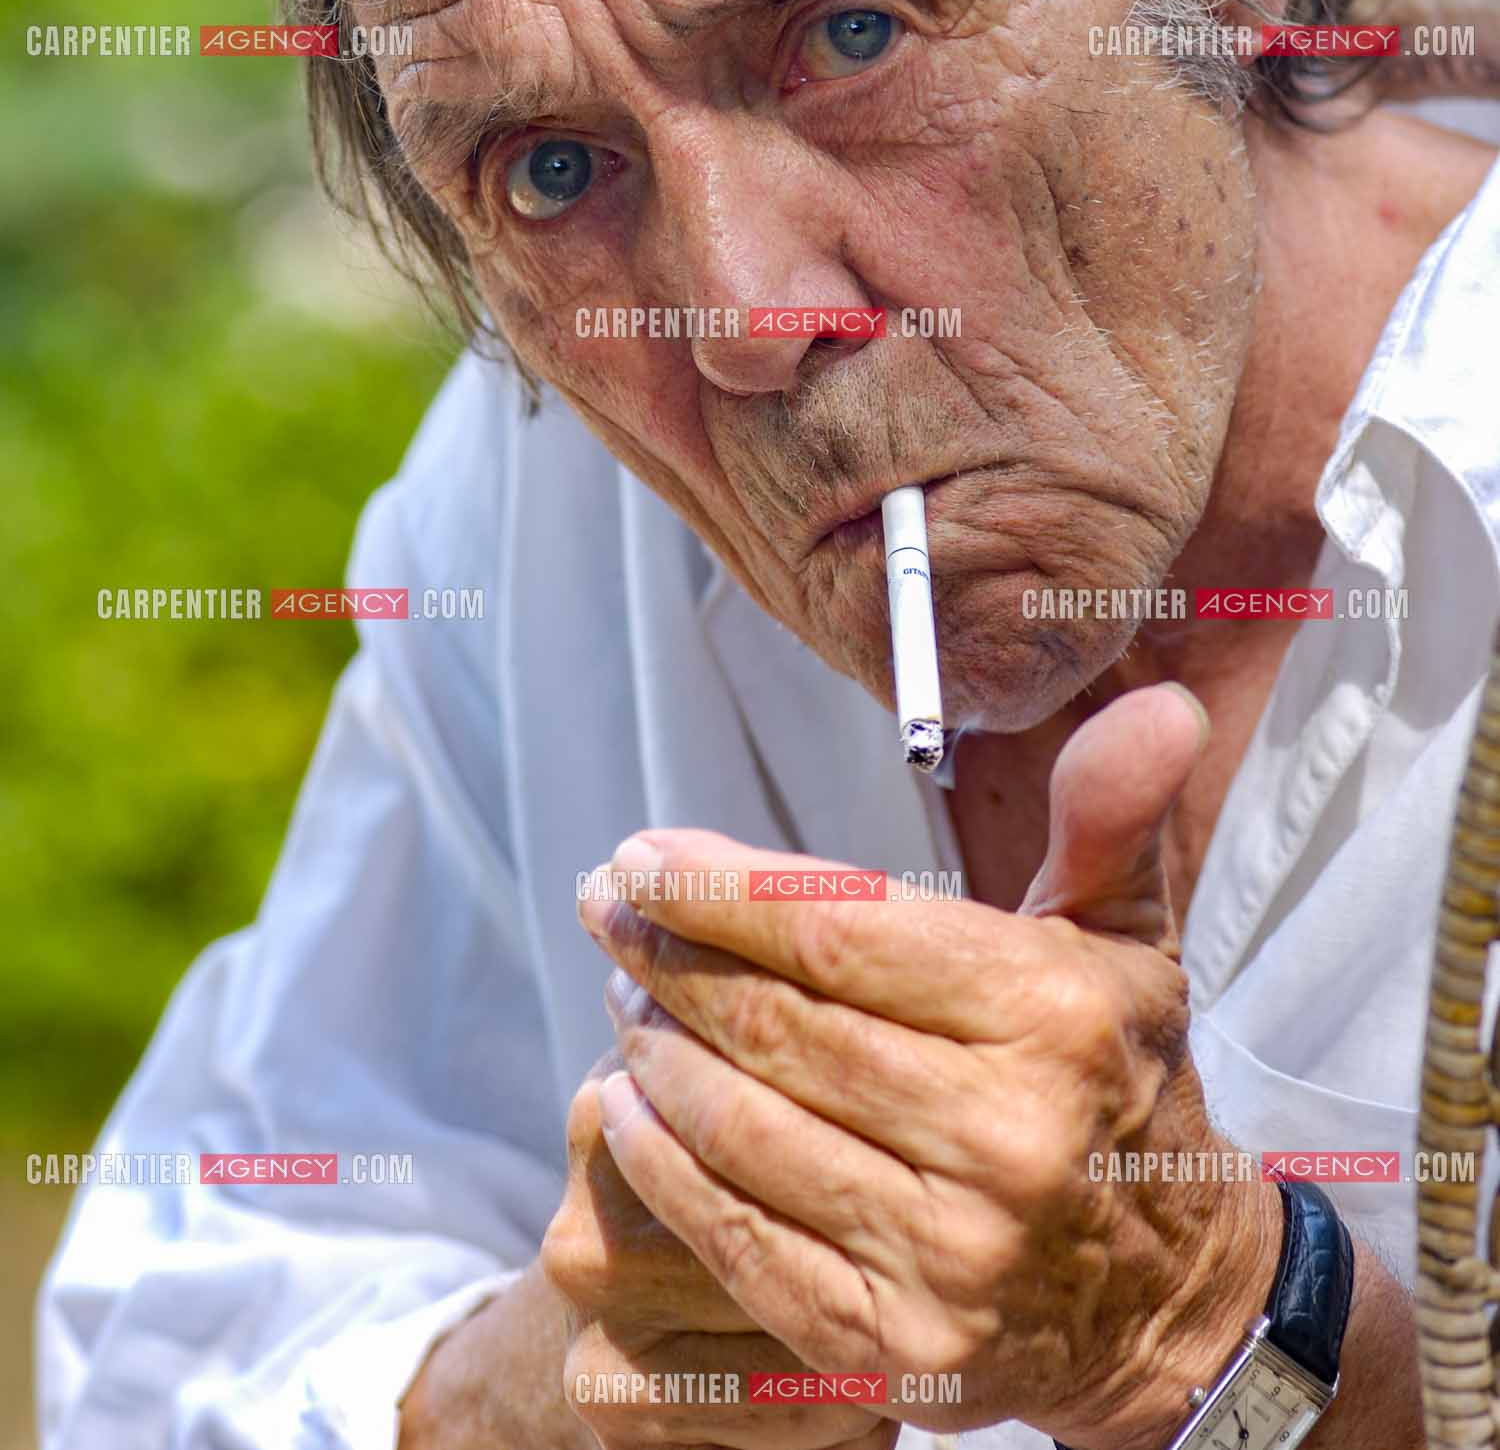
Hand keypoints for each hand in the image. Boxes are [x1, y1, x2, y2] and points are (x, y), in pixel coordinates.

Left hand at [578, 683, 1283, 1449]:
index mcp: (1053, 1018)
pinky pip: (739, 1240)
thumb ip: (1107, 820)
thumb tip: (1152, 706)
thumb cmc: (1120, 1086)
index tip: (644, 855)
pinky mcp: (893, 1346)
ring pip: (742, 1129)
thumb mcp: (1125, 943)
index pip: (840, 932)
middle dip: (667, 957)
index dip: (720, 889)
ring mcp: (946, 1255)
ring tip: (625, 1000)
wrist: (1171, 1302)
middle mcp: (1003, 1138)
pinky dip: (666, 1167)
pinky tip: (634, 1109)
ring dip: (656, 1054)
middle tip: (610, 913)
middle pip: (775, 1026)